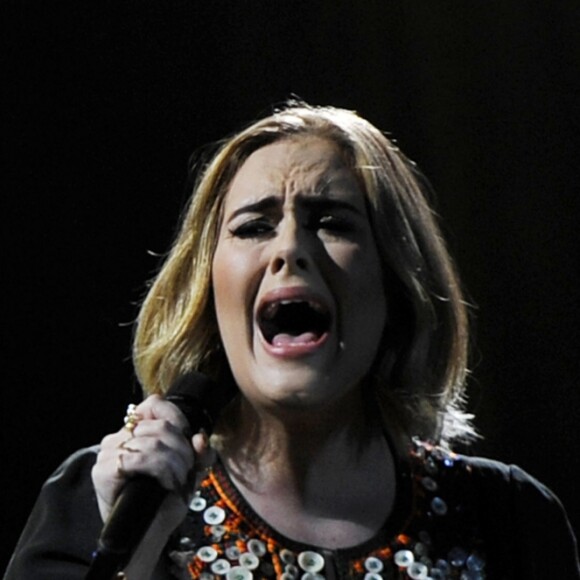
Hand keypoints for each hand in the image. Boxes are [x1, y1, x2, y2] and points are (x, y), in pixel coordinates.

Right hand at [91, 394, 208, 524]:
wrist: (147, 535)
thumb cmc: (165, 500)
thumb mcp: (190, 471)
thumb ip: (200, 452)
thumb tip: (200, 437)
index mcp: (137, 430)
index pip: (156, 404)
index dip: (179, 421)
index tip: (188, 446)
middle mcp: (120, 436)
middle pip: (161, 426)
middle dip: (182, 450)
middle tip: (185, 472)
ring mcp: (108, 452)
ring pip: (152, 442)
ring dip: (174, 464)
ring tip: (176, 481)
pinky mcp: (102, 470)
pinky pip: (137, 458)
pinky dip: (160, 471)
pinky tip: (165, 484)